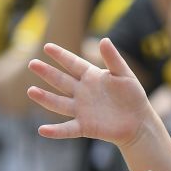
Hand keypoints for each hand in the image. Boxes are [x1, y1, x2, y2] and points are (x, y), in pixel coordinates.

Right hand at [27, 38, 153, 146]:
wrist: (139, 122)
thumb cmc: (133, 96)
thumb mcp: (124, 74)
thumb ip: (113, 59)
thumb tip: (104, 39)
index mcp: (91, 77)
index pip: (72, 63)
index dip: (60, 55)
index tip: (47, 46)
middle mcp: (82, 92)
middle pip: (61, 81)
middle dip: (47, 72)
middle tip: (32, 63)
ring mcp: (81, 109)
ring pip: (59, 103)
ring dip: (45, 98)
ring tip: (31, 91)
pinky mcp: (84, 126)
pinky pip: (67, 129)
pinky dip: (55, 131)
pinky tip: (42, 130)